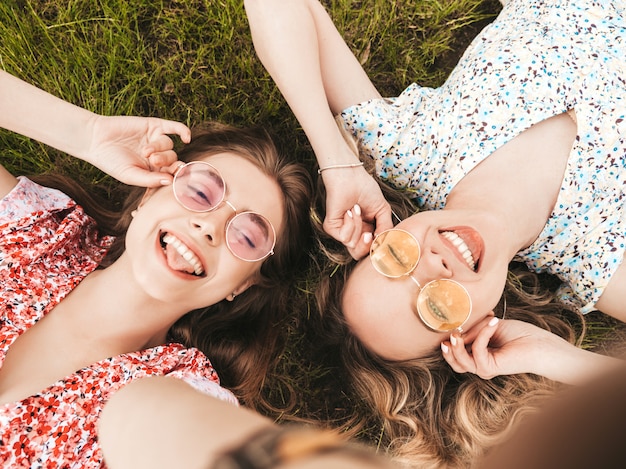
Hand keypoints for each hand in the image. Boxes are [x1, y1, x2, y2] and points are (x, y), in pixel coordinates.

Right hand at [84, 115, 190, 186]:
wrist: (95, 140)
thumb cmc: (111, 162)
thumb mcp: (130, 175)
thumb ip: (151, 180)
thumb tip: (171, 182)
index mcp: (154, 170)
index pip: (172, 173)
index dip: (176, 174)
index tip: (174, 174)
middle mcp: (158, 155)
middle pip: (172, 159)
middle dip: (165, 160)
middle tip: (152, 159)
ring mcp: (156, 140)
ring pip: (170, 145)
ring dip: (160, 148)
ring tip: (145, 150)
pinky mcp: (154, 126)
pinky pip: (174, 128)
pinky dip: (182, 131)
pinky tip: (187, 137)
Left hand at [321, 164, 392, 258]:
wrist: (351, 177)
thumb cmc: (365, 189)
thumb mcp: (383, 211)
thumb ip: (386, 229)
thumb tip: (385, 244)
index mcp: (366, 230)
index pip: (370, 249)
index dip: (378, 248)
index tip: (384, 241)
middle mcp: (353, 233)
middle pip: (360, 254)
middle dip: (367, 247)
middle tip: (370, 234)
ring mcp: (341, 231)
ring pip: (353, 245)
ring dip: (359, 226)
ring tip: (358, 209)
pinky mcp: (332, 227)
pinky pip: (344, 237)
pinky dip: (351, 224)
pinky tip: (350, 210)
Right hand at [441, 317, 556, 378]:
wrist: (538, 343)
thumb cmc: (518, 333)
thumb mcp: (488, 327)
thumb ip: (472, 332)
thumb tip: (454, 336)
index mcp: (478, 354)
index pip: (456, 352)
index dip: (451, 339)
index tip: (452, 324)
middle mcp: (480, 363)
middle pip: (454, 363)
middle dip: (448, 350)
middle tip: (450, 335)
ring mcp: (484, 367)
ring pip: (460, 362)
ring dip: (457, 345)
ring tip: (457, 333)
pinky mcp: (490, 368)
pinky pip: (477, 350)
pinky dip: (482, 335)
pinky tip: (493, 323)